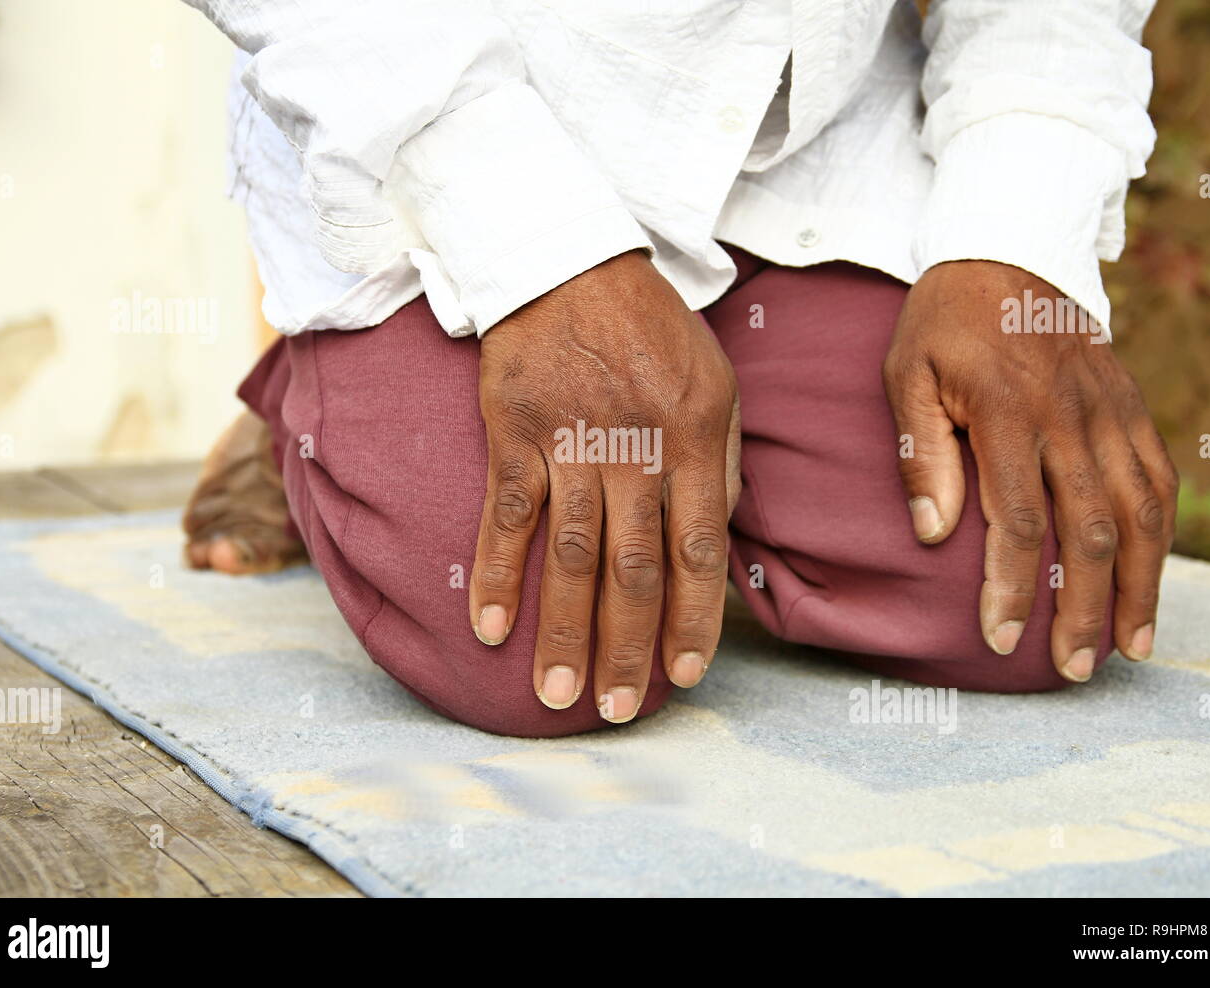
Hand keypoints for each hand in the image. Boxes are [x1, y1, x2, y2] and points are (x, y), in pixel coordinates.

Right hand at [470, 250, 740, 720]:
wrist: (567, 261)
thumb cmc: (649, 328)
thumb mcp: (714, 381)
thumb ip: (717, 461)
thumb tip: (717, 538)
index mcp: (692, 438)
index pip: (698, 550)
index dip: (693, 619)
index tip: (685, 674)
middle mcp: (634, 449)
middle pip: (634, 567)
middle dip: (630, 645)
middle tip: (622, 709)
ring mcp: (571, 443)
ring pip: (571, 555)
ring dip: (564, 630)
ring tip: (558, 694)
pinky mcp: (515, 433)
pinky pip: (506, 515)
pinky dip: (499, 572)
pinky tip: (492, 627)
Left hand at [882, 260, 1177, 681]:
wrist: (1008, 249)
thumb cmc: (945, 322)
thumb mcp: (908, 373)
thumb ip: (921, 452)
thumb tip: (934, 535)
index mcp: (1009, 412)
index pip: (1017, 519)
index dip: (1015, 586)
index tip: (1004, 637)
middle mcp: (1071, 417)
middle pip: (1090, 529)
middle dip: (1085, 606)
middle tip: (1073, 667)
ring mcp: (1110, 412)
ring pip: (1140, 512)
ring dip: (1140, 585)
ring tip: (1130, 645)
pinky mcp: (1131, 407)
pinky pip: (1159, 477)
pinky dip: (1161, 533)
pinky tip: (1152, 577)